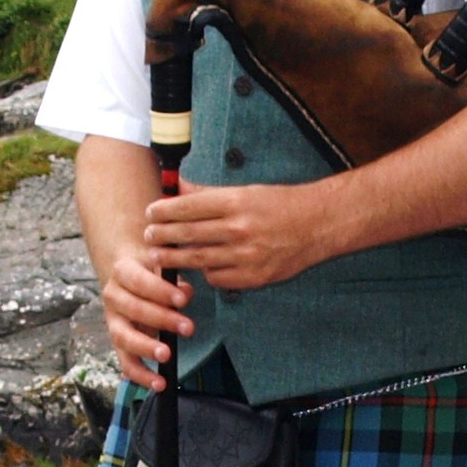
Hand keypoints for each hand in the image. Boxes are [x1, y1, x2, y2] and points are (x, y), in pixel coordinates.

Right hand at [101, 243, 192, 386]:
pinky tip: (158, 384)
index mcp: (123, 271)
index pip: (140, 281)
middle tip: (188, 328)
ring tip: (167, 356)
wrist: (128, 273)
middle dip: (162, 320)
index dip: (160, 291)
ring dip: (146, 348)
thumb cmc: (150, 268)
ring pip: (124, 337)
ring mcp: (113, 321)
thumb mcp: (161, 264)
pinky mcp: (118, 342)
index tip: (183, 300)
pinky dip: (140, 375)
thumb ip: (173, 276)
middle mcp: (113, 296)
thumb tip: (185, 291)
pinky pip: (126, 361)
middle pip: (134, 309)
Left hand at [143, 183, 344, 292]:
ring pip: (198, 259)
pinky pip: (217, 277)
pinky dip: (205, 273)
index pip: (187, 207)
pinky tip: (199, 267)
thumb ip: (210, 194)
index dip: (164, 211)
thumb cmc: (280, 204)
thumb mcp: (245, 191)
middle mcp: (239, 228)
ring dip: (174, 258)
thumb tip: (178, 189)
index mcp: (236, 202)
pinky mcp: (254, 276)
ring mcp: (247, 255)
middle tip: (148, 237)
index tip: (150, 214)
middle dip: (162, 236)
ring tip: (159, 256)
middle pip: (187, 234)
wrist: (318, 225)